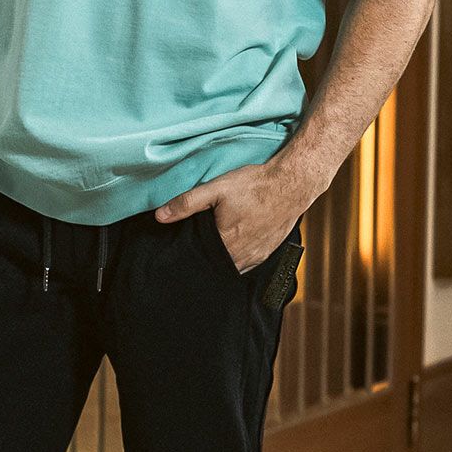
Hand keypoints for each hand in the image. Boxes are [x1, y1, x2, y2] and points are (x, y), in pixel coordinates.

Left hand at [154, 160, 305, 272]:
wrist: (291, 184)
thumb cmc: (255, 185)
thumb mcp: (216, 188)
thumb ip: (187, 203)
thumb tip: (160, 216)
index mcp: (225, 241)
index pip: (199, 258)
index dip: (190, 256)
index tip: (182, 252)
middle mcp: (242, 254)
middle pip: (215, 265)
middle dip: (205, 260)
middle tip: (197, 251)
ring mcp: (257, 255)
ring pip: (232, 267)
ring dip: (222, 262)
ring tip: (213, 251)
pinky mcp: (268, 252)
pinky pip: (247, 265)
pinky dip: (237, 261)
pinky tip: (232, 251)